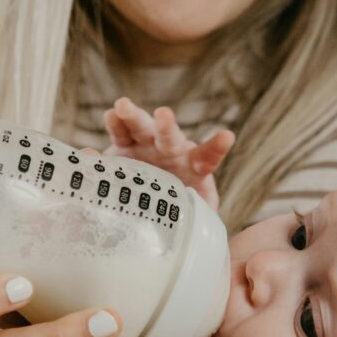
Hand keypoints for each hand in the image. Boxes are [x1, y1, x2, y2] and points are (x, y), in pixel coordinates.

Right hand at [103, 96, 234, 209]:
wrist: (143, 201)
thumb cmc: (175, 207)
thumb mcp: (193, 216)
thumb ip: (201, 217)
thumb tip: (202, 231)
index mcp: (192, 166)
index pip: (206, 157)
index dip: (216, 148)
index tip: (226, 137)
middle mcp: (170, 151)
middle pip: (169, 137)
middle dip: (166, 126)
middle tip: (163, 114)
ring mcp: (146, 145)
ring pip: (141, 127)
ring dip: (133, 116)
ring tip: (122, 106)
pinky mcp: (123, 147)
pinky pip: (119, 134)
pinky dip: (114, 125)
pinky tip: (110, 115)